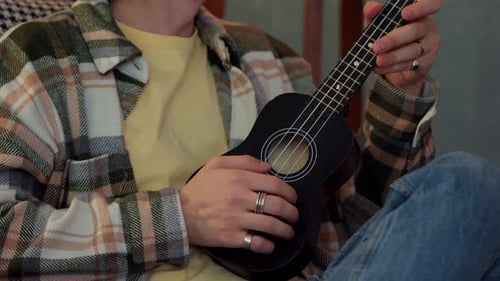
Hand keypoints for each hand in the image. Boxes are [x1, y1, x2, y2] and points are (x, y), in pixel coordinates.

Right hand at [180, 155, 298, 253]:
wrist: (179, 213)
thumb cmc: (199, 188)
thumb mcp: (216, 164)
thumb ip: (244, 161)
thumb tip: (268, 166)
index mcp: (238, 178)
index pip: (274, 185)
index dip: (289, 192)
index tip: (292, 198)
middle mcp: (240, 198)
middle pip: (277, 205)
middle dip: (292, 212)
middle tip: (294, 215)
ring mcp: (236, 219)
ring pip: (271, 225)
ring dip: (285, 229)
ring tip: (288, 231)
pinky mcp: (231, 237)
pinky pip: (256, 243)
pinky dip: (268, 245)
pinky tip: (270, 244)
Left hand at [364, 0, 441, 95]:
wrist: (390, 63)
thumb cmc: (386, 37)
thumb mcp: (376, 23)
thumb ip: (372, 12)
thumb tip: (373, 9)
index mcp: (419, 12)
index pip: (431, 4)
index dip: (420, 7)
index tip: (404, 14)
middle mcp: (427, 26)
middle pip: (415, 30)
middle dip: (394, 40)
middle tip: (377, 46)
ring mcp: (430, 45)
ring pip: (413, 50)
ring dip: (393, 57)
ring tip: (378, 60)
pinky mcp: (427, 62)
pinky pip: (410, 64)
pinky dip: (393, 67)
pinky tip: (380, 67)